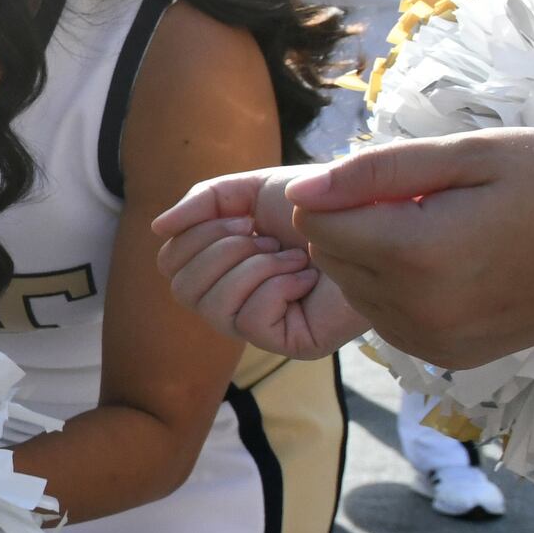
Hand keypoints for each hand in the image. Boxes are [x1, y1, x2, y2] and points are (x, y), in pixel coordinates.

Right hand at [151, 166, 366, 361]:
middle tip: (266, 236)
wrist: (376, 216)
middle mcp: (236, 298)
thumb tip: (157, 227)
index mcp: (224, 264)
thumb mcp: (254, 189)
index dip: (197, 235)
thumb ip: (204, 202)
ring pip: (211, 307)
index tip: (244, 217)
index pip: (170, 263)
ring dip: (252, 267)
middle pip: (180, 288)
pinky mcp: (291, 343)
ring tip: (289, 256)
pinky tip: (306, 276)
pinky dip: (275, 286)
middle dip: (222, 250)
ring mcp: (263, 325)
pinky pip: (251, 320)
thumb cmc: (326, 204)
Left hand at [276, 128, 533, 367]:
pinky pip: (384, 316)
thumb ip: (377, 173)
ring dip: (376, 256)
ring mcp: (430, 343)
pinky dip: (399, 287)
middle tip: (427, 202)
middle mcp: (417, 311)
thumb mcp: (472, 155)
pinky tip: (452, 264)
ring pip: (352, 289)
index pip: (313, 223)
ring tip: (446, 231)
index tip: (400, 178)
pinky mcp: (443, 358)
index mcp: (419, 256)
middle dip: (357, 223)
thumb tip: (299, 191)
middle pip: (328, 258)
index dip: (344, 192)